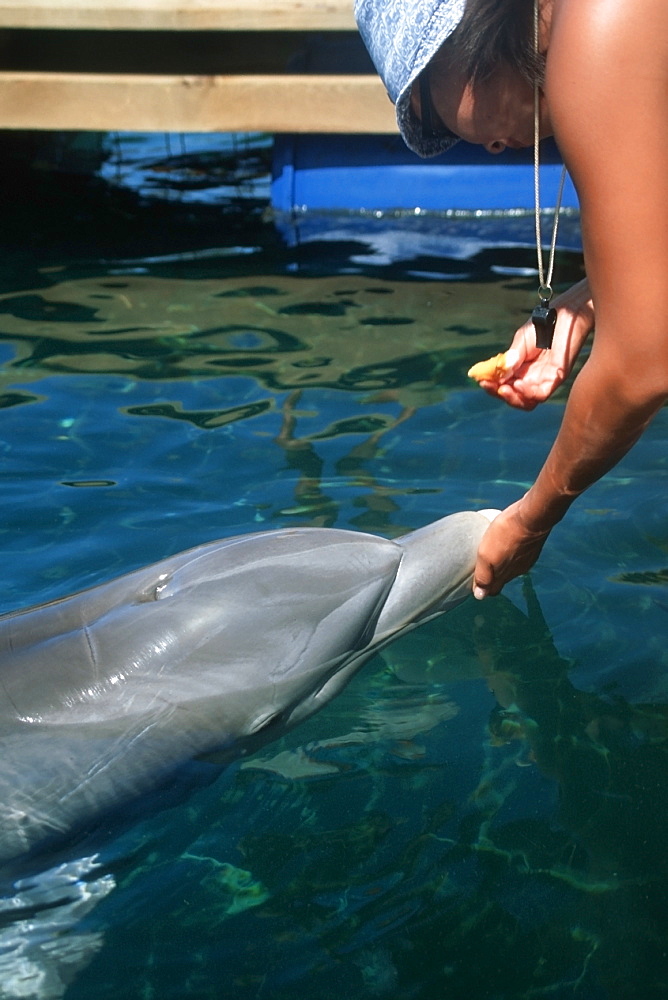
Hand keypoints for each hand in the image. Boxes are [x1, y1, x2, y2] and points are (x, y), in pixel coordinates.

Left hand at [473, 499, 551, 598]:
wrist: (532, 516)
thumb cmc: (506, 533)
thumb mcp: (487, 555)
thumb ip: (483, 576)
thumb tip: (480, 596)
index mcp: (506, 574)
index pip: (493, 590)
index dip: (483, 588)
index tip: (475, 581)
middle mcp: (518, 570)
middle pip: (502, 579)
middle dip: (492, 576)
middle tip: (481, 565)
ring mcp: (528, 558)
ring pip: (513, 566)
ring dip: (503, 562)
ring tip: (492, 550)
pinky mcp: (533, 547)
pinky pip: (521, 554)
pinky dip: (513, 552)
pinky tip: (507, 540)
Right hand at [478, 279, 594, 410]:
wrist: (565, 313)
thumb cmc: (544, 324)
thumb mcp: (521, 341)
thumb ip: (511, 359)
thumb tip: (498, 376)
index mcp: (520, 369)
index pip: (504, 386)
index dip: (492, 386)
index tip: (481, 380)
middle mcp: (532, 378)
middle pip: (515, 398)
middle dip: (501, 395)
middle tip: (494, 387)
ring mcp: (545, 379)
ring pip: (527, 402)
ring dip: (513, 398)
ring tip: (504, 388)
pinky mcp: (557, 377)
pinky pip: (542, 395)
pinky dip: (528, 394)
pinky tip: (519, 385)